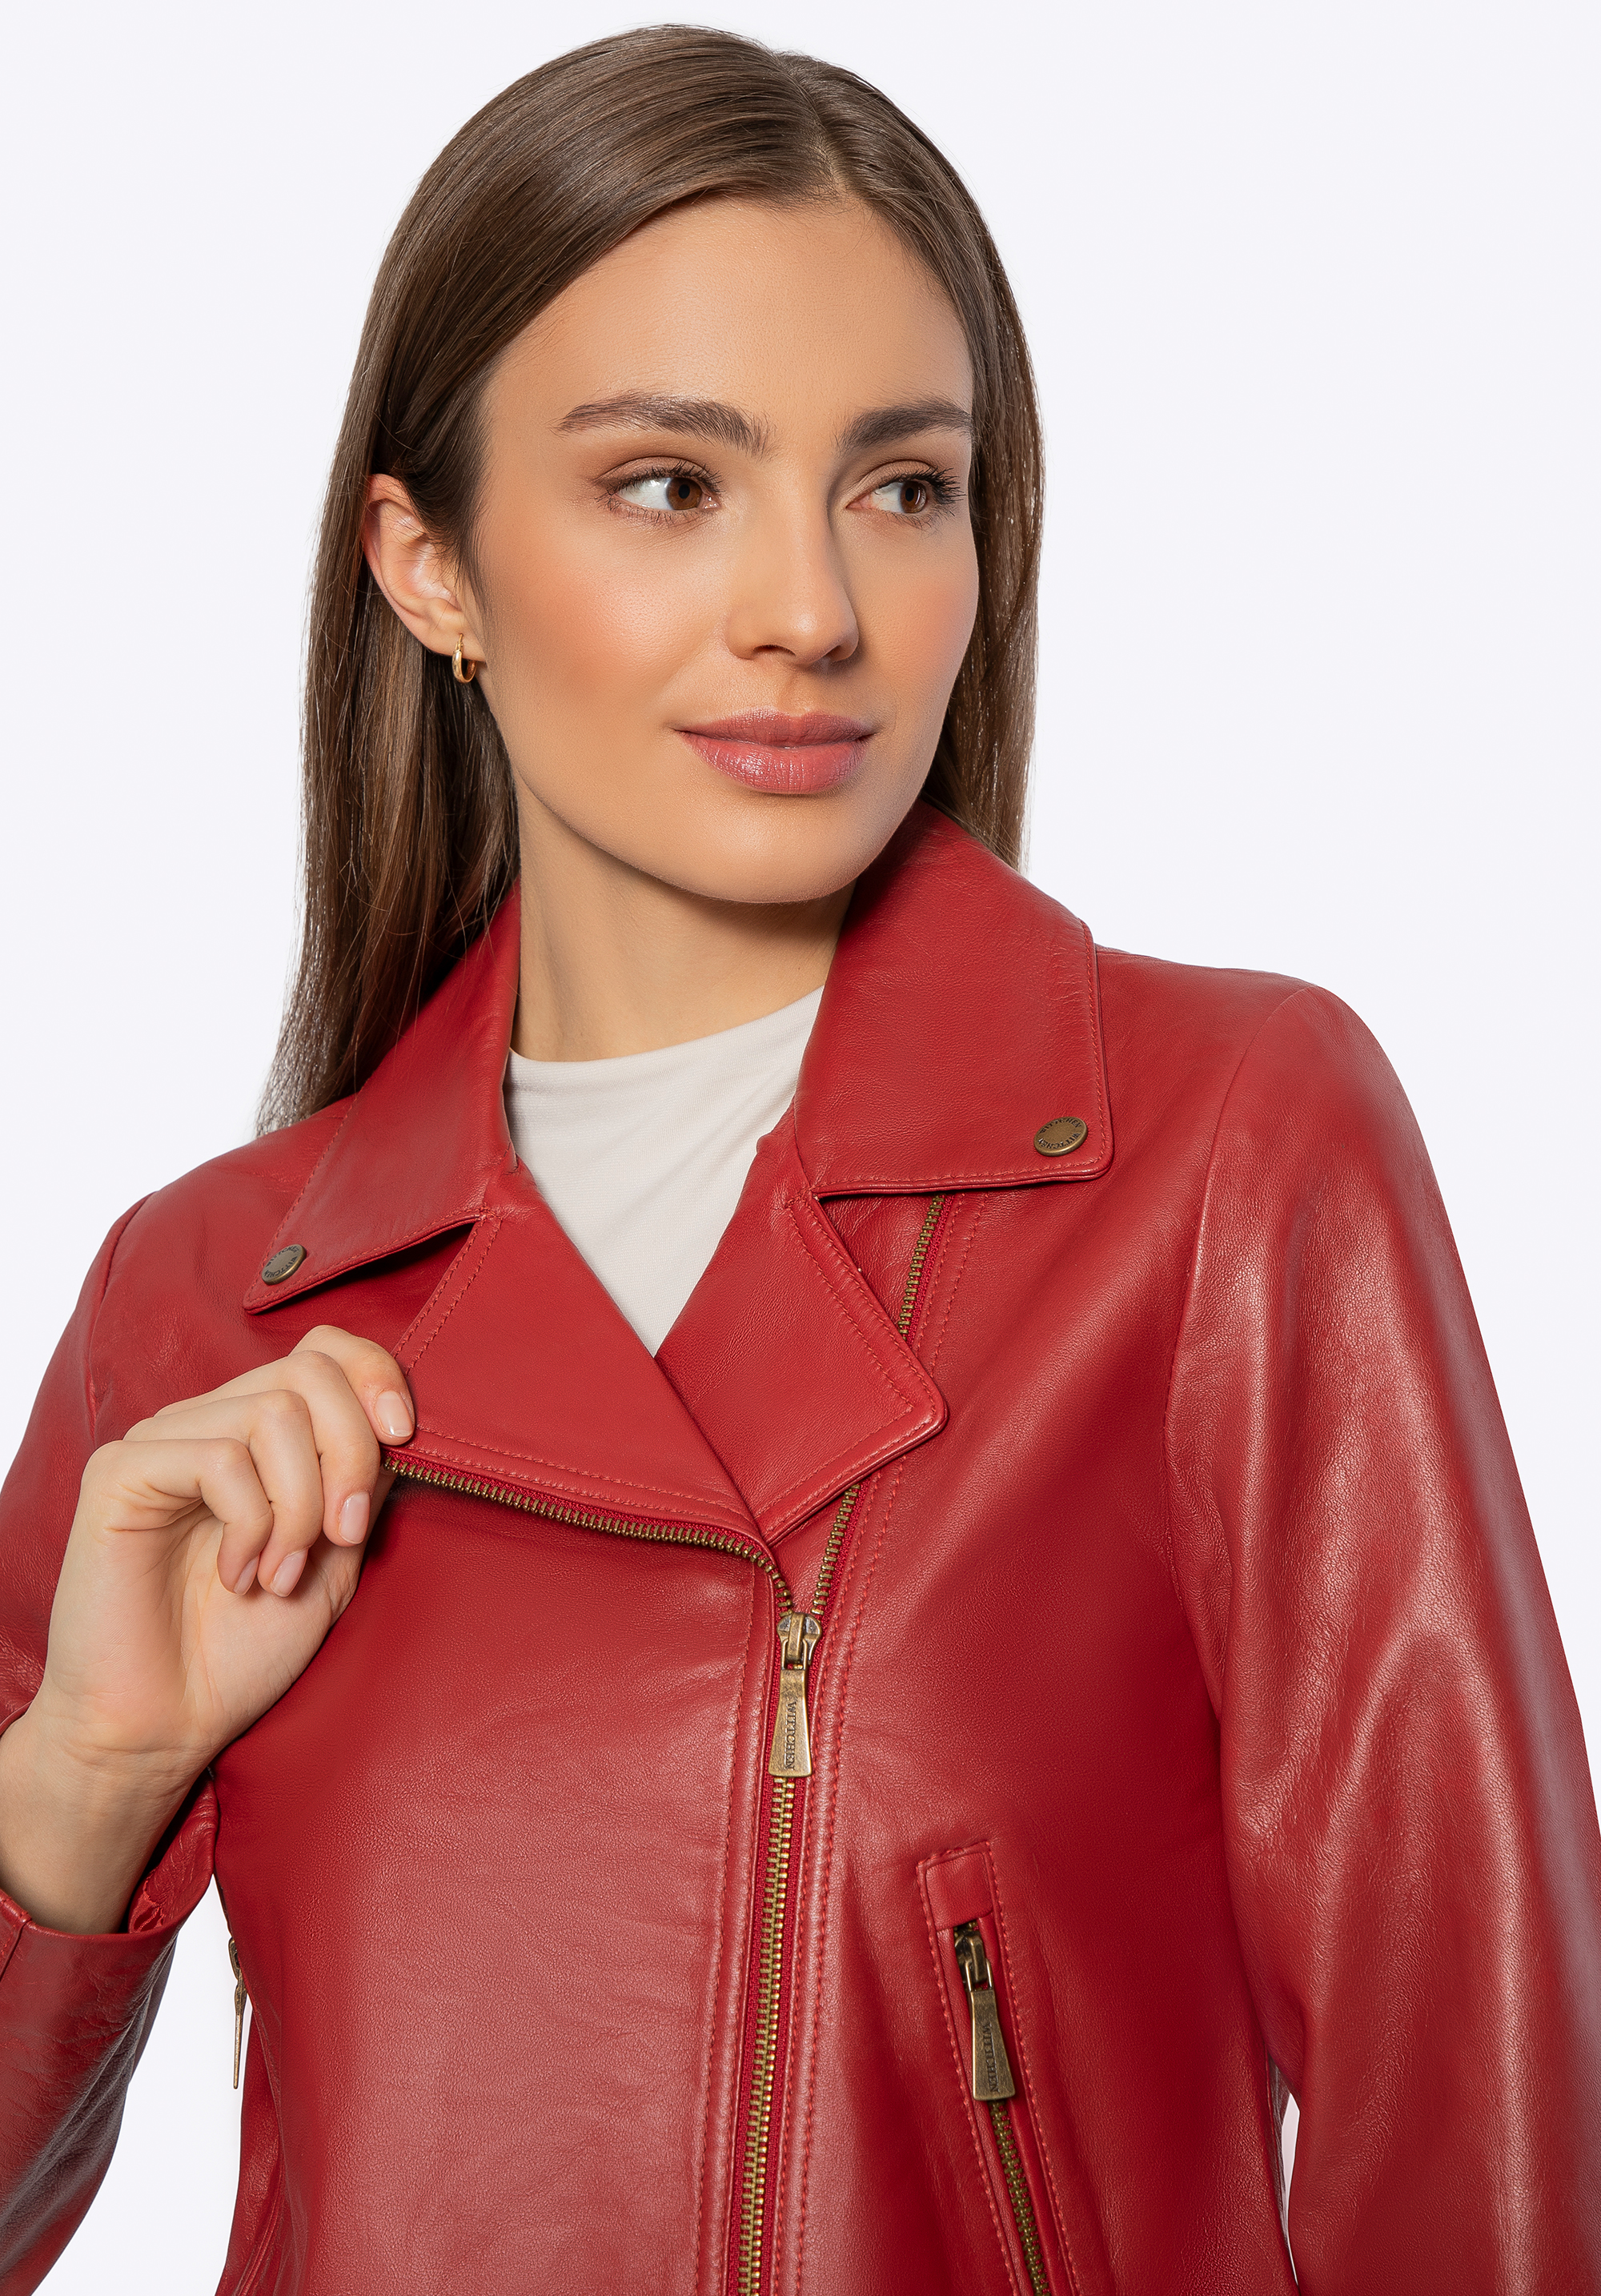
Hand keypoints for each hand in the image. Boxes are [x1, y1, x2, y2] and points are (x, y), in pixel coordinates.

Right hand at [0, 1327, 411, 1931]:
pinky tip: (238, 1576)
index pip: (323, 1350)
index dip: (375, 1375)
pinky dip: (250, 1524)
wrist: (168, 1724)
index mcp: (261, 1434)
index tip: (406, 1436)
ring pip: (271, 1414)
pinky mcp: (121, 1471)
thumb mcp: (336, 1555)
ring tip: (282, 1574)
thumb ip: (365, 1482)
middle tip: (343, 1536)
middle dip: (350, 1455)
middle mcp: (210, 1422)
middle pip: (309, 1375)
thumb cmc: (244, 1649)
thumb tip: (401, 1419)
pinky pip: (218, 1458)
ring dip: (300, 1506)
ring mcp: (163, 1442)